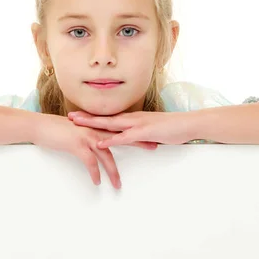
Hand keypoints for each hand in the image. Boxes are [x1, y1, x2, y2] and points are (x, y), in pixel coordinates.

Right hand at [31, 113, 157, 188]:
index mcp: (97, 127)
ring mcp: (86, 137)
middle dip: (138, 144)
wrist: (41, 127)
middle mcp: (95, 130)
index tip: (150, 135)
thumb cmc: (58, 130)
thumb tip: (100, 144)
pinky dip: (94, 172)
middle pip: (121, 138)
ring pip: (106, 155)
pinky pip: (90, 162)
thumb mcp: (78, 132)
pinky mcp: (77, 145)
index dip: (136, 133)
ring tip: (118, 185)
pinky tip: (97, 182)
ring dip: (113, 172)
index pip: (120, 130)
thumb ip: (91, 137)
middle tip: (153, 148)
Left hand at [68, 110, 195, 147]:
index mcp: (134, 118)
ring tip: (77, 125)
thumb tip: (132, 137)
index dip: (93, 116)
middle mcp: (133, 118)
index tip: (79, 115)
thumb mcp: (152, 130)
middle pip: (104, 117)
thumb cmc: (173, 127)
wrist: (188, 123)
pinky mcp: (144, 132)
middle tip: (70, 117)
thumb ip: (140, 133)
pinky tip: (100, 143)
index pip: (109, 116)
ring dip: (93, 124)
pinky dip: (111, 140)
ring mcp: (138, 124)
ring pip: (110, 124)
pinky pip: (125, 137)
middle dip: (86, 117)